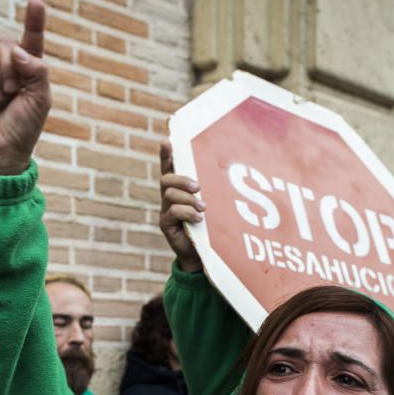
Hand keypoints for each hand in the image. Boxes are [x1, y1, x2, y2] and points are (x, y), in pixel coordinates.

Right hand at [0, 0, 49, 174]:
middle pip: (4, 44)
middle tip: (10, 92)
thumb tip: (18, 50)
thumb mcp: (40, 100)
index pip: (31, 40)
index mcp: (27, 70)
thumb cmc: (22, 130)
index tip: (37, 2)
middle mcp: (4, 68)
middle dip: (9, 66)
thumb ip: (37, 70)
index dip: (34, 22)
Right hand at [159, 139, 203, 272]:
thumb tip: (228, 174)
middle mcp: (169, 198)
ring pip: (170, 195)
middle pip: (167, 179)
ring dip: (188, 199)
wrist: (201, 254)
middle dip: (182, 180)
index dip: (166, 155)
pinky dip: (187, 213)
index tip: (167, 140)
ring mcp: (165, 210)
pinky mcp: (165, 224)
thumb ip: (212, 192)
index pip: (170, 168)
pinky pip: (172, 212)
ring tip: (203, 208)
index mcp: (179, 189)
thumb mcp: (212, 206)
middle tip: (198, 187)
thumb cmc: (209, 227)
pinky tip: (198, 219)